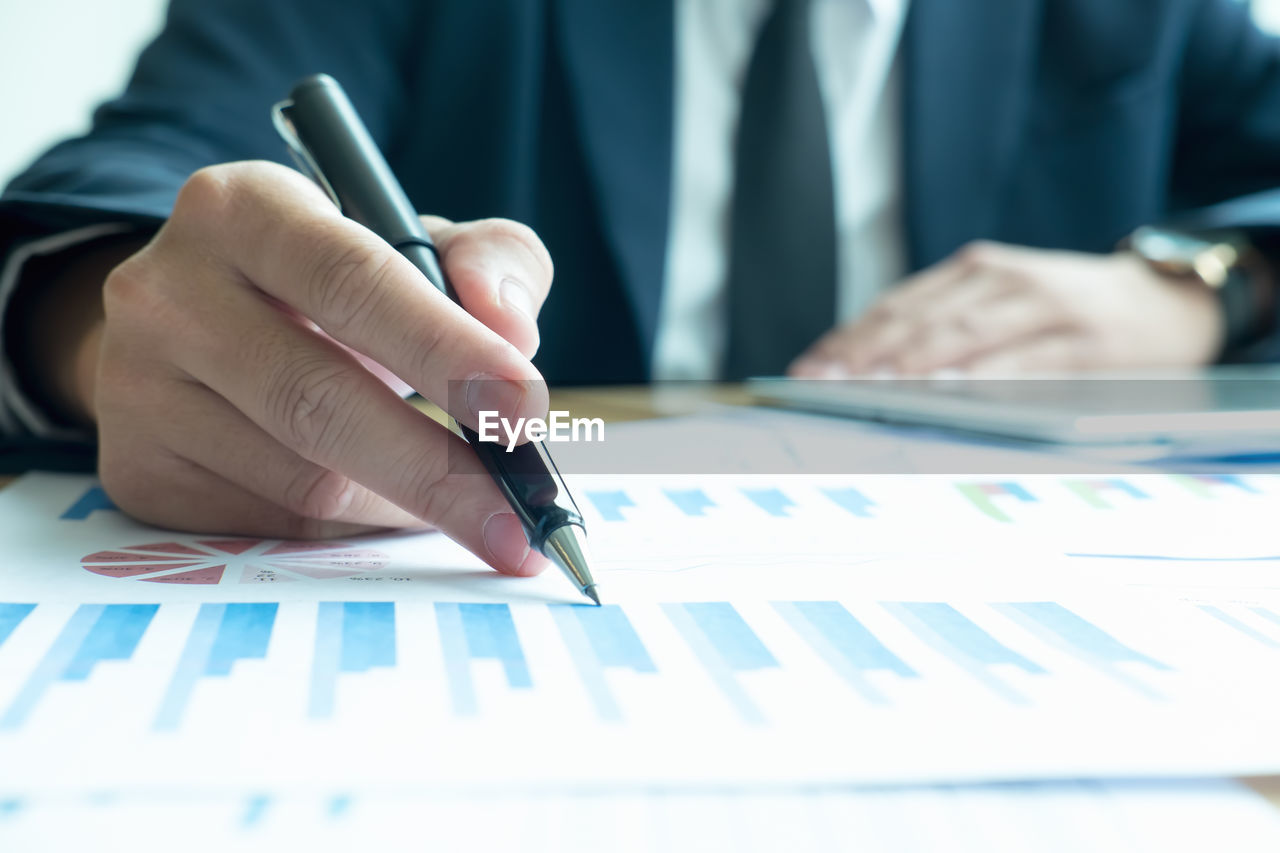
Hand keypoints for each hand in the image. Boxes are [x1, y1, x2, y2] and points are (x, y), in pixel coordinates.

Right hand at [81, 161, 553, 574]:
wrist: (200, 325)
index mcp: (245, 207)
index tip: (523, 407)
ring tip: (473, 510)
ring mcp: (138, 385)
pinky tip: (391, 507)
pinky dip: (356, 527)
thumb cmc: (333, 285)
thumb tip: (514, 334)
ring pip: (301, 479)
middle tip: (521, 517)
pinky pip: (274, 523)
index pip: (352, 280)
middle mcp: (168, 290)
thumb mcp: (415, 244)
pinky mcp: (137, 469)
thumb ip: (488, 264)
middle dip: (440, 470)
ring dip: (406, 508)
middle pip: (319, 400)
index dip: (444, 348)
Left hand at [789, 241, 1224, 376]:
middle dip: (863, 355)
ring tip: (868, 388)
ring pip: (963, 334)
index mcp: (972, 271)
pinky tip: (951, 391)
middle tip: (822, 386)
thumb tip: (865, 371)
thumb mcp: (1000, 304)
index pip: (895, 306)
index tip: (806, 371)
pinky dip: (984, 375)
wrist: (1164, 301)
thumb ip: (944, 325)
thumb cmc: (1064, 312)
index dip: (848, 339)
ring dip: (911, 365)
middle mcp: (1000, 278)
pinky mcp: (1083, 339)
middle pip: (918, 319)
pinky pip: (1025, 359)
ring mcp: (1043, 304)